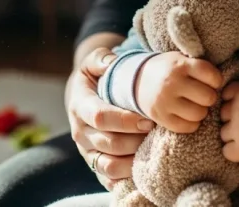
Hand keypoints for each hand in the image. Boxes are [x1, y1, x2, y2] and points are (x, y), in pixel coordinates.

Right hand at [66, 47, 155, 189]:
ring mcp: (87, 152)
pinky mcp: (95, 166)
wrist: (83, 98)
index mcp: (79, 106)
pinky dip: (128, 177)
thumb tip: (111, 62)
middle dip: (137, 140)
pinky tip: (146, 167)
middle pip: (109, 143)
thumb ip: (101, 58)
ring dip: (135, 160)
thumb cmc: (95, 78)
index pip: (100, 116)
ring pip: (110, 165)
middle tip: (158, 133)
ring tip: (154, 149)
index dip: (126, 120)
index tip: (149, 118)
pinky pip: (111, 179)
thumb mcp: (93, 63)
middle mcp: (80, 132)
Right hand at [135, 51, 222, 132]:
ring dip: (201, 111)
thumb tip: (225, 82)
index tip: (211, 81)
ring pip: (200, 114)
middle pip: (208, 97)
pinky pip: (188, 127)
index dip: (216, 80)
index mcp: (181, 65)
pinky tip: (187, 114)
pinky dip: (192, 123)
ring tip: (195, 105)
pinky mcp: (160, 117)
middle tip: (203, 95)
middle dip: (209, 97)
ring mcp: (165, 101)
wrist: (137, 80)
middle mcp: (172, 82)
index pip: (213, 76)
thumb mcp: (181, 59)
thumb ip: (200, 66)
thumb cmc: (169, 69)